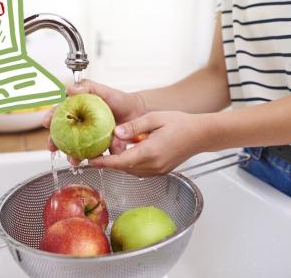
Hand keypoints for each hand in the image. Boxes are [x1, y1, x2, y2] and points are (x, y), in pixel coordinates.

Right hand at [42, 79, 146, 164]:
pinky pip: (95, 154)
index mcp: (78, 110)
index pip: (60, 113)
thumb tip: (70, 88)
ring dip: (72, 155)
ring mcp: (90, 137)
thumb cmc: (120, 100)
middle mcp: (81, 125)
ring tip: (73, 160)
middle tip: (52, 147)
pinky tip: (93, 162)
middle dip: (55, 142)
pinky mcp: (100, 147)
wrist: (137, 113)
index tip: (46, 122)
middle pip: (63, 134)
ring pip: (76, 147)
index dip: (50, 117)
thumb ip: (88, 87)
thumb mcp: (104, 91)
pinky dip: (94, 159)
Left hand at [88, 111, 213, 176]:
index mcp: (151, 152)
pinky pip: (139, 170)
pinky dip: (130, 163)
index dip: (103, 162)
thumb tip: (116, 132)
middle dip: (109, 160)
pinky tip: (129, 151)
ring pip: (130, 170)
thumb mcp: (154, 118)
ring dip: (120, 162)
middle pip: (123, 167)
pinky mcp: (160, 171)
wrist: (201, 134)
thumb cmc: (180, 124)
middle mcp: (153, 165)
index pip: (121, 162)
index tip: (90, 160)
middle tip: (99, 149)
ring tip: (114, 148)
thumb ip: (134, 126)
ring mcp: (157, 170)